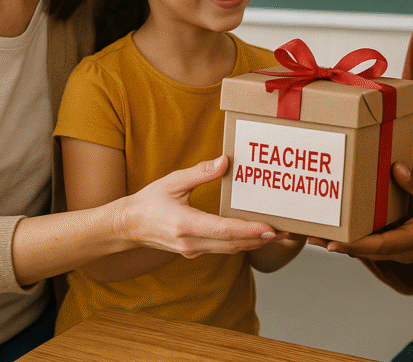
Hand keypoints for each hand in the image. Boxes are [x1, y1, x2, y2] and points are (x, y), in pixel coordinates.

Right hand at [114, 155, 280, 258]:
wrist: (128, 226)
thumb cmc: (149, 201)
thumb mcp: (173, 181)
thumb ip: (200, 173)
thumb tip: (225, 161)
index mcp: (185, 224)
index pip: (224, 230)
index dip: (249, 230)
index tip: (269, 228)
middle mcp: (191, 242)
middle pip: (232, 244)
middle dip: (259, 239)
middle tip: (284, 231)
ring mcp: (192, 250)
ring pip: (229, 249)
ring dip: (252, 243)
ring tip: (275, 234)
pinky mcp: (194, 252)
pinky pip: (222, 249)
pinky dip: (239, 242)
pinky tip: (252, 234)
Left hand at [322, 163, 412, 278]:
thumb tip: (395, 168)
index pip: (378, 246)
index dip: (353, 245)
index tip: (331, 244)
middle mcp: (403, 250)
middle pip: (364, 250)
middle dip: (336, 244)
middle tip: (309, 234)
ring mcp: (400, 249)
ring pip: (366, 248)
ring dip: (342, 241)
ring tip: (314, 231)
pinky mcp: (399, 243)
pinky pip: (374, 242)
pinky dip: (355, 237)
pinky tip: (340, 226)